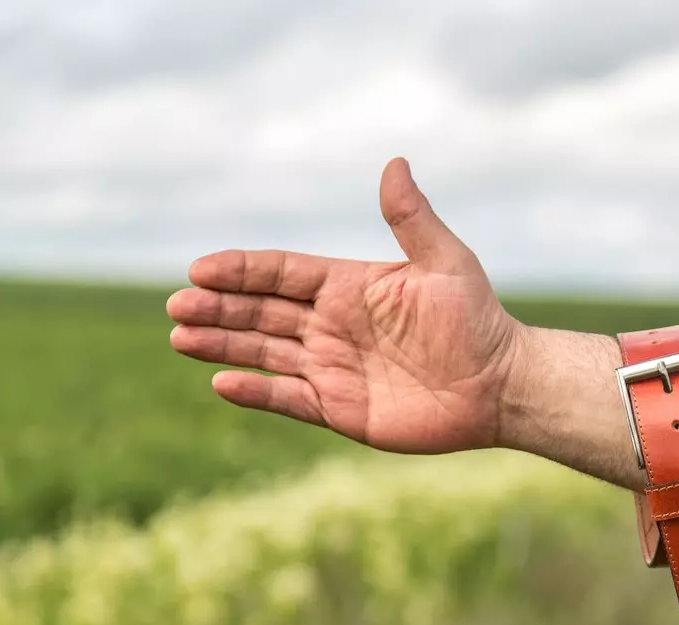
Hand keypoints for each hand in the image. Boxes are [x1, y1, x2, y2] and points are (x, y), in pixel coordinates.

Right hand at [167, 158, 521, 453]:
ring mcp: (333, 366)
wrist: (500, 385)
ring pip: (264, 352)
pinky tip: (222, 383)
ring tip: (181, 337)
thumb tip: (395, 162)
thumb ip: (412, 219)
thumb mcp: (446, 262)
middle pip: (261, 311)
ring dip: (223, 344)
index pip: (282, 272)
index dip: (241, 270)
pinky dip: (256, 392)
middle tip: (178, 305)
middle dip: (218, 306)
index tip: (201, 268)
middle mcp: (333, 324)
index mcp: (350, 286)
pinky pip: (288, 397)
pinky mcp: (340, 408)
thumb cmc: (477, 320)